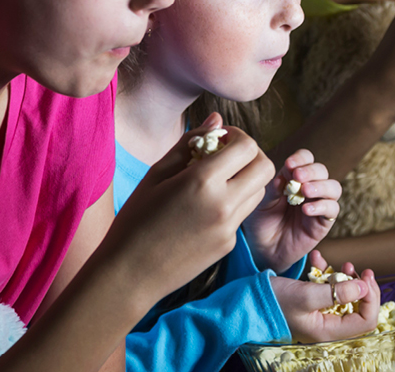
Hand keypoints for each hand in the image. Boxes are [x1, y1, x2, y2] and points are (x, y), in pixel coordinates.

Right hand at [105, 113, 275, 307]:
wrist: (130, 274)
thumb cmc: (136, 219)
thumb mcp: (156, 173)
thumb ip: (189, 142)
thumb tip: (216, 120)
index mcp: (202, 181)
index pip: (247, 146)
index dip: (237, 136)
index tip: (218, 138)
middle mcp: (224, 204)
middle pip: (264, 167)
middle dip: (250, 155)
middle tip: (225, 155)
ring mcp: (230, 228)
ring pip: (258, 191)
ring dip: (245, 178)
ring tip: (214, 180)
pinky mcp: (229, 244)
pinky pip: (242, 213)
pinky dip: (232, 202)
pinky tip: (204, 207)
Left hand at [243, 149, 339, 271]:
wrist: (263, 248)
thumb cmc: (261, 220)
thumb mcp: (262, 201)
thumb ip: (273, 188)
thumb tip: (283, 176)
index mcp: (294, 176)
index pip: (306, 158)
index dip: (301, 158)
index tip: (289, 164)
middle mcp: (310, 187)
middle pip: (322, 170)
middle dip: (311, 171)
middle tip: (297, 176)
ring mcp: (318, 204)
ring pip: (333, 188)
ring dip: (321, 186)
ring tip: (305, 191)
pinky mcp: (323, 223)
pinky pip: (332, 210)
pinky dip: (321, 206)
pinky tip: (306, 209)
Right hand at [271, 253, 380, 342]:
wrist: (248, 299)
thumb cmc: (274, 300)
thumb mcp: (306, 295)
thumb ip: (337, 293)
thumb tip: (364, 288)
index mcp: (328, 330)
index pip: (365, 320)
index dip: (371, 299)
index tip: (366, 278)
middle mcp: (327, 325)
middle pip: (359, 309)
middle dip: (362, 288)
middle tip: (360, 270)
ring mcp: (319, 313)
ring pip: (345, 298)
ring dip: (347, 279)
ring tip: (343, 264)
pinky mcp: (310, 302)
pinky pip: (327, 289)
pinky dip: (327, 274)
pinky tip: (319, 260)